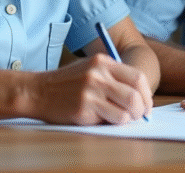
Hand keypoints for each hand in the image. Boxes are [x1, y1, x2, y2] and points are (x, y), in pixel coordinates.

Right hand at [34, 53, 152, 124]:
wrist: (38, 91)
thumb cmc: (66, 82)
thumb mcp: (89, 67)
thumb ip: (112, 76)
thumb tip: (140, 95)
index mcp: (102, 62)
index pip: (137, 77)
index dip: (146, 93)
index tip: (146, 103)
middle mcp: (98, 75)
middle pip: (134, 95)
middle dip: (142, 109)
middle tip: (140, 115)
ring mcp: (91, 92)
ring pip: (126, 110)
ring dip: (129, 118)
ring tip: (123, 118)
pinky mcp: (84, 109)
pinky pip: (112, 119)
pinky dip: (114, 122)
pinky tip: (106, 119)